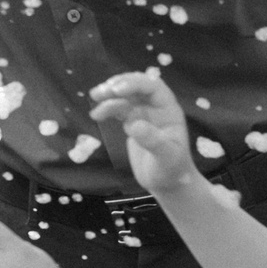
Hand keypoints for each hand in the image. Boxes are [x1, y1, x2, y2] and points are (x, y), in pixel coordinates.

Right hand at [89, 70, 200, 197]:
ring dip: (110, 94)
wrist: (166, 183)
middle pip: (137, 86)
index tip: (117, 90)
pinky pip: (119, 109)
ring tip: (94, 97)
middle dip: (119, 85)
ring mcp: (144, 114)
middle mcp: (156, 108)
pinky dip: (107, 108)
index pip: (153, 87)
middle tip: (100, 92)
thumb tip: (133, 125)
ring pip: (125, 96)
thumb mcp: (166, 158)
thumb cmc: (171, 170)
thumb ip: (153, 141)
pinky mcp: (132, 122)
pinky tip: (96, 114)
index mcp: (169, 110)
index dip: (135, 84)